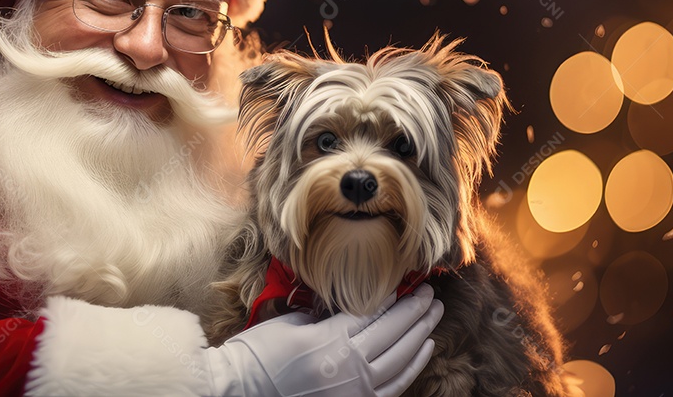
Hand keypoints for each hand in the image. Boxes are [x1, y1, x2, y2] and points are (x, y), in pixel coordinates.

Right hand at [203, 283, 443, 396]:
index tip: (410, 286)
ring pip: (401, 362)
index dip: (396, 299)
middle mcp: (350, 368)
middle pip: (395, 335)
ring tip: (433, 319)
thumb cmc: (258, 354)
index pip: (375, 314)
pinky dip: (411, 367)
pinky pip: (393, 387)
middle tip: (432, 297)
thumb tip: (350, 309)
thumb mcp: (290, 323)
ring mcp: (354, 392)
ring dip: (420, 338)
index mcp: (332, 342)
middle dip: (417, 314)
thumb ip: (325, 316)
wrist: (239, 391)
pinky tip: (421, 352)